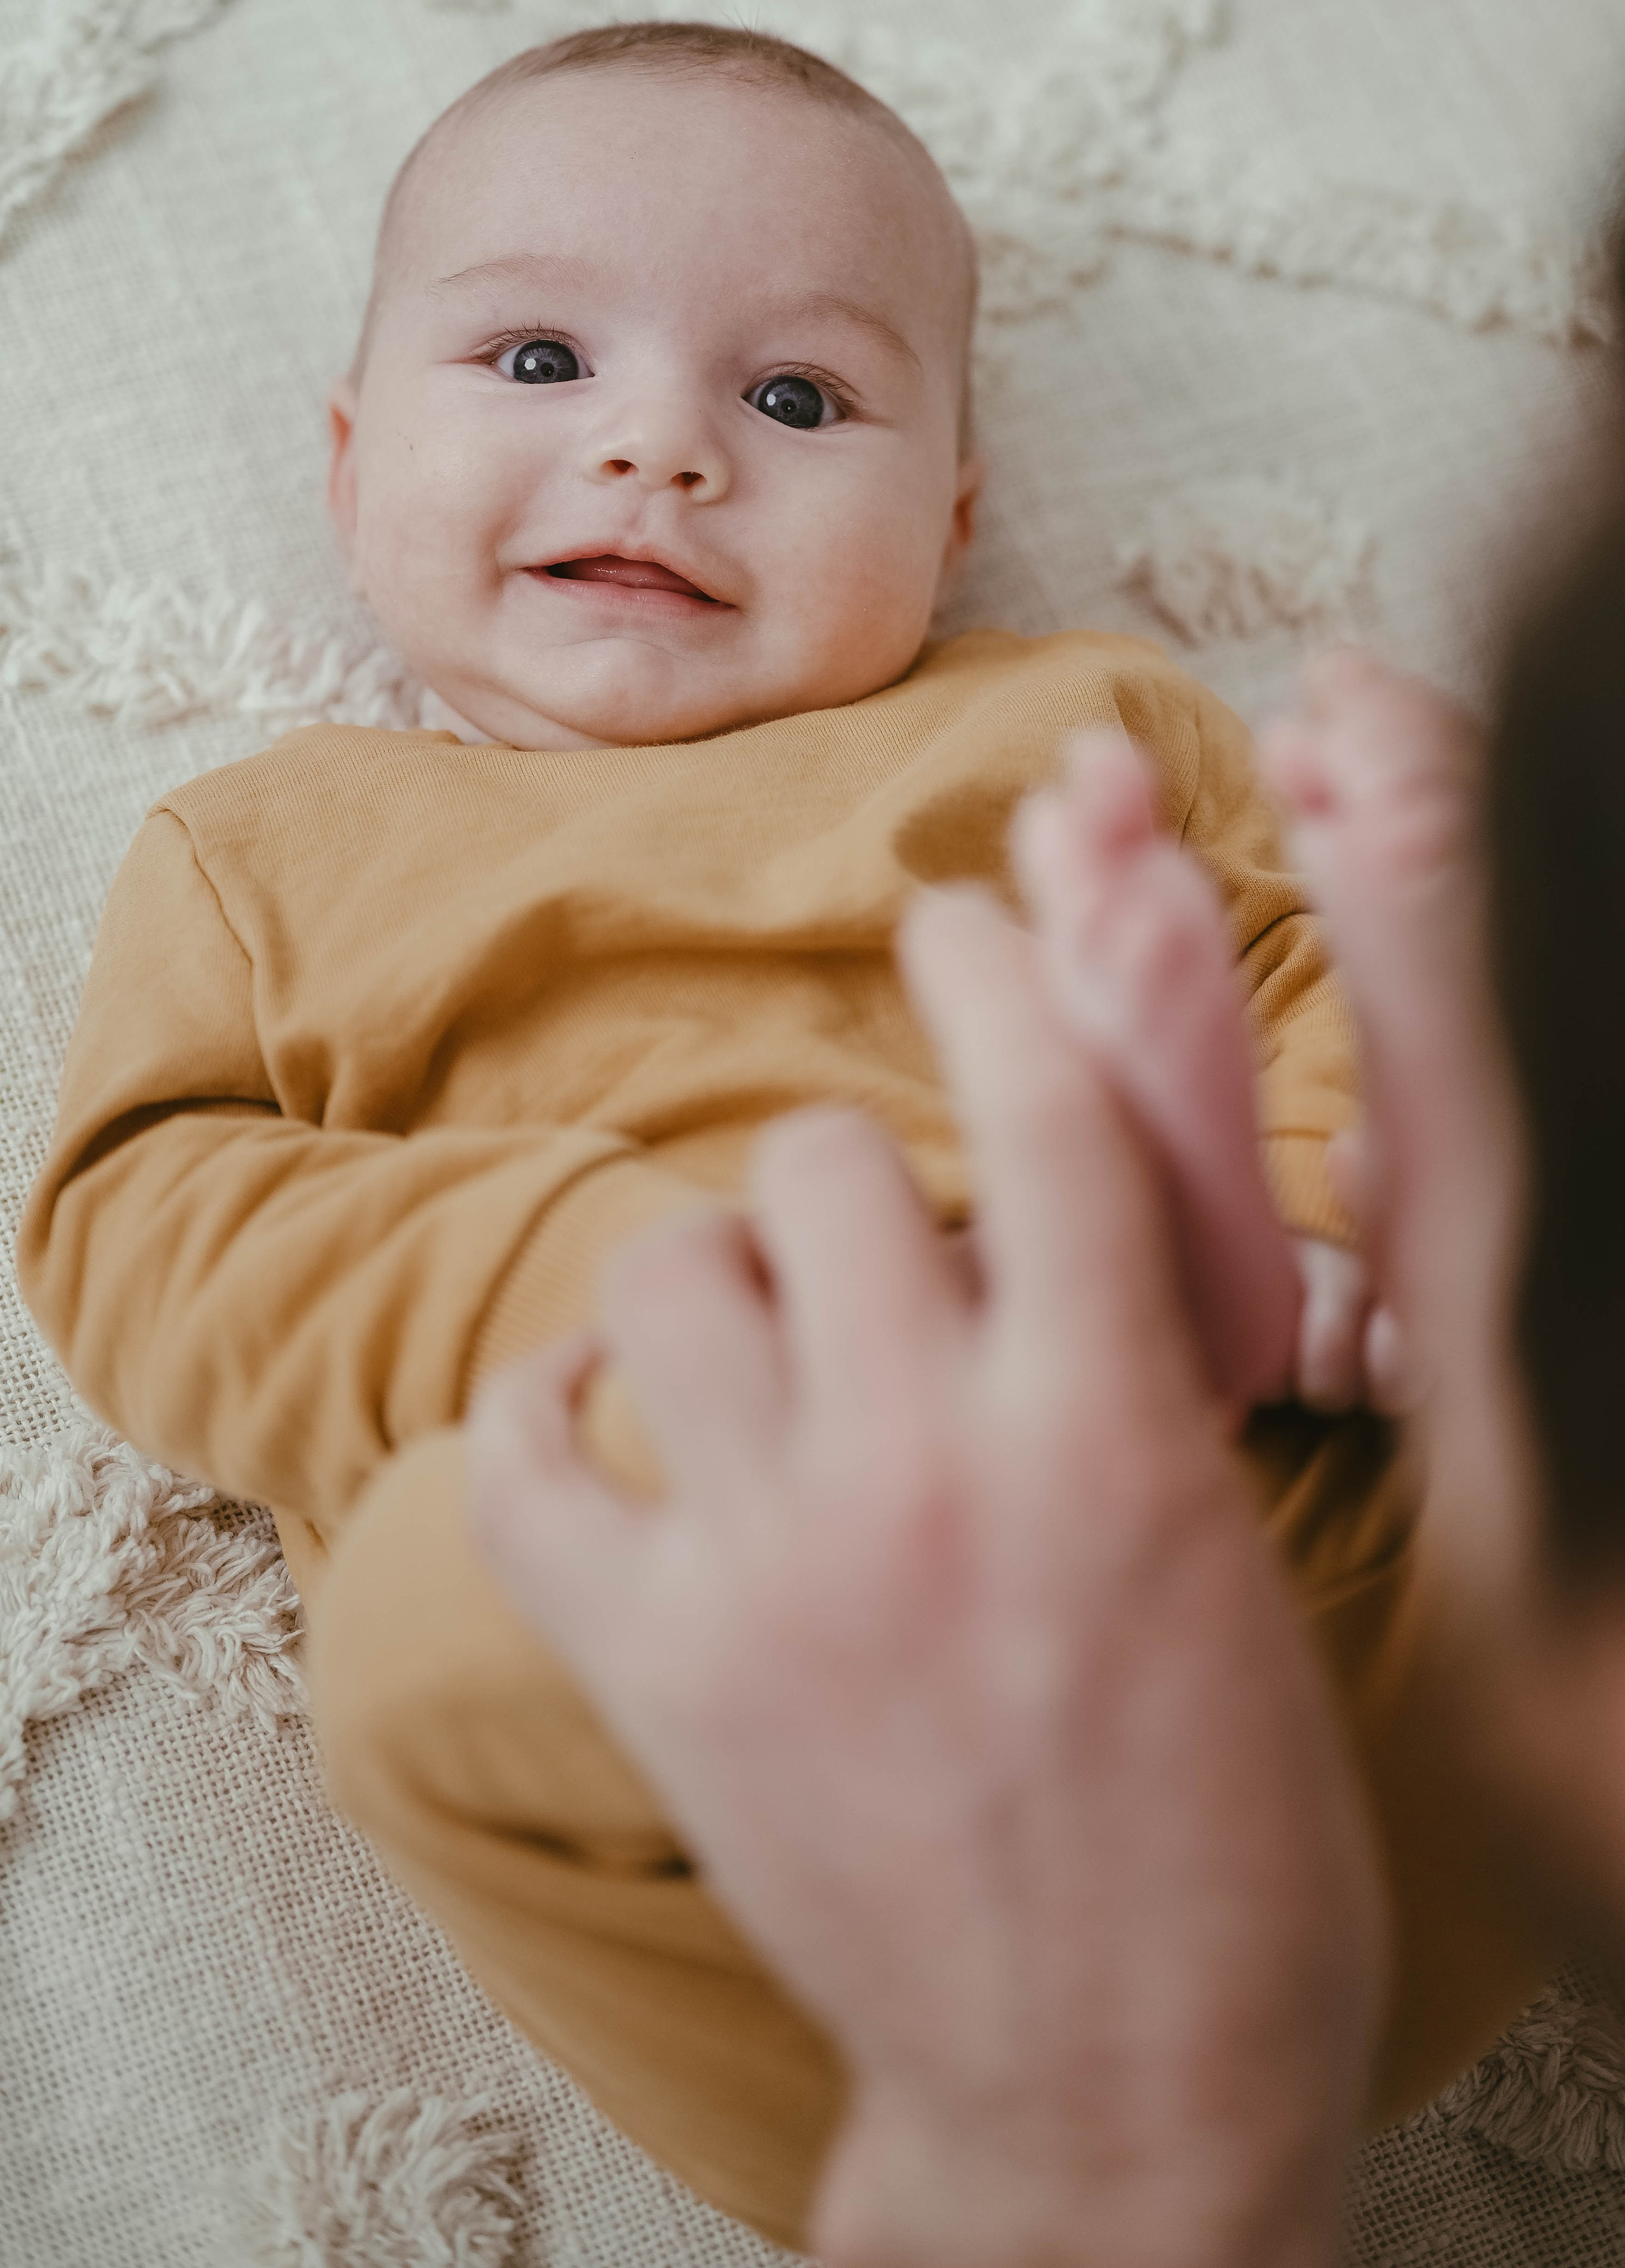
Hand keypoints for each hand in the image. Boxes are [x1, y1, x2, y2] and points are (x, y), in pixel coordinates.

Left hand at [468, 885, 1384, 2267]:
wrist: (1111, 2086)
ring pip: (667, 1272)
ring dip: (720, 1274)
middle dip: (858, 1181)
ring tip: (763, 1348)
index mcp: (1108, 1429)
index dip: (996, 973)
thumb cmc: (1224, 1833)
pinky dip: (545, 1406)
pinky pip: (518, 1457)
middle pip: (825, 1164)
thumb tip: (1018, 1205)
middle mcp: (926, 1467)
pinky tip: (600, 1412)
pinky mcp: (656, 1667)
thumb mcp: (1225, 1550)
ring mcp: (770, 1566)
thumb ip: (1122, 1356)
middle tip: (883, 1264)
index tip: (953, 917)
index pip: (1040, 1106)